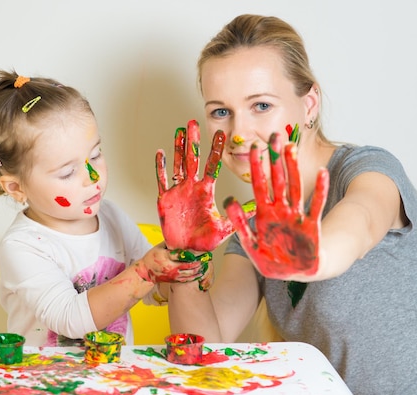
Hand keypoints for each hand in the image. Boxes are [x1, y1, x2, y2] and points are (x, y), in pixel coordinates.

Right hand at [134, 244, 208, 283]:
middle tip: (207, 256)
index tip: (201, 250)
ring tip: (206, 263)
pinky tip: (201, 272)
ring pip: (190, 273)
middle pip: (188, 264)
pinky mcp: (175, 280)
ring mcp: (173, 275)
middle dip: (199, 261)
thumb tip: (180, 234)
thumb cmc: (152, 257)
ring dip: (199, 268)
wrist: (145, 272)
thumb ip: (169, 243)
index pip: (182, 254)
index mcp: (166, 257)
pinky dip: (195, 276)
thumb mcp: (158, 247)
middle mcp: (170, 267)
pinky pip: (188, 279)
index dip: (193, 253)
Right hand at [156, 119, 253, 251]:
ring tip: (180, 131)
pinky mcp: (165, 198)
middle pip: (193, 159)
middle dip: (194, 141)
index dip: (215, 150)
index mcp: (206, 191)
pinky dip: (160, 167)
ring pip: (178, 164)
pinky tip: (161, 152)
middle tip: (194, 122)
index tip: (220, 133)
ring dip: (178, 148)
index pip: (212, 165)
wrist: (186, 250)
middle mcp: (192, 187)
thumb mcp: (225, 228)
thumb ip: (238, 215)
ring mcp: (178, 191)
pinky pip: (162, 179)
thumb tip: (256, 205)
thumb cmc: (205, 241)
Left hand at [223, 133, 328, 278]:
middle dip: (276, 160)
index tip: (255, 148)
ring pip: (295, 187)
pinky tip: (322, 173)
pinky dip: (320, 190)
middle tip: (274, 137)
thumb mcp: (250, 244)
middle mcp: (281, 211)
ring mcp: (296, 216)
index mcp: (265, 214)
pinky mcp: (311, 226)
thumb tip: (228, 200)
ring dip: (294, 168)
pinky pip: (316, 206)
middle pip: (278, 180)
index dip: (258, 167)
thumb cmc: (271, 261)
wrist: (293, 276)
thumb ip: (240, 224)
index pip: (260, 185)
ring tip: (292, 149)